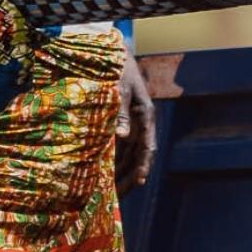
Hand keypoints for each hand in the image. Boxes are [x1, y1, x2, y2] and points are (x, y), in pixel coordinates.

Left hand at [114, 56, 157, 191]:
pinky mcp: (120, 125)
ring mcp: (130, 126)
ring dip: (121, 174)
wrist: (114, 54)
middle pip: (138, 157)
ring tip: (111, 194)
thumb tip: (122, 136)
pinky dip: (112, 163)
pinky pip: (118, 149)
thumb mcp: (119, 88)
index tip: (141, 181)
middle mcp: (140, 125)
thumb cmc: (118, 69)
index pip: (148, 147)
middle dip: (131, 177)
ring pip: (128, 156)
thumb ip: (120, 113)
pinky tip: (104, 176)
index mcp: (145, 116)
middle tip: (120, 198)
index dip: (144, 165)